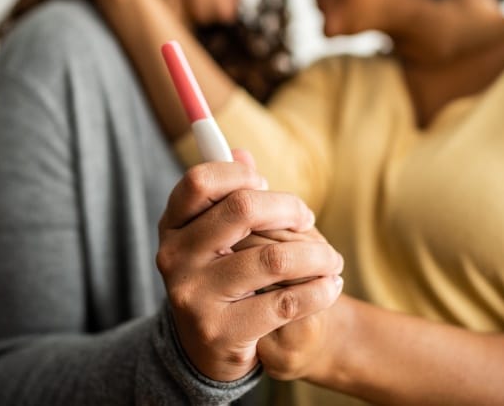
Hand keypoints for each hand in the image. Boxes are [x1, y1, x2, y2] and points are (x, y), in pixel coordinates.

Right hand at [157, 150, 344, 381]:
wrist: (209, 351)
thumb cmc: (223, 276)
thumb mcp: (216, 236)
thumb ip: (228, 195)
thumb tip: (242, 152)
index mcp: (172, 226)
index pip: (200, 181)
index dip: (239, 175)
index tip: (266, 186)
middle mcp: (174, 258)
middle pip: (242, 208)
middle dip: (290, 208)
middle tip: (308, 220)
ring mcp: (194, 297)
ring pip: (274, 258)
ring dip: (317, 255)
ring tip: (332, 261)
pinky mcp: (221, 332)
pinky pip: (285, 302)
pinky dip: (319, 290)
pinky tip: (330, 287)